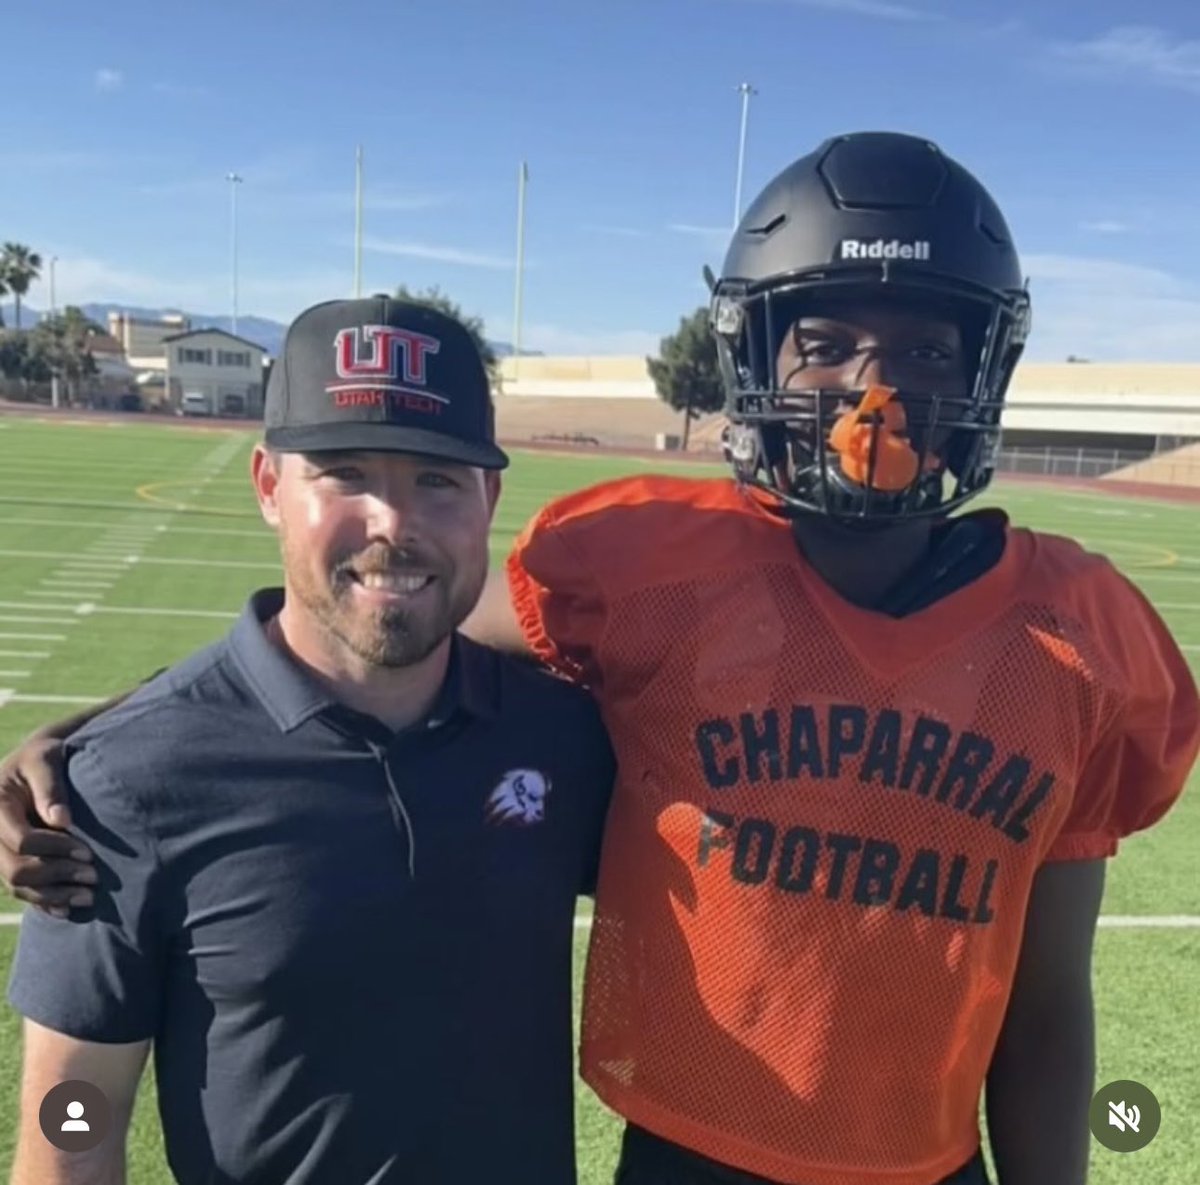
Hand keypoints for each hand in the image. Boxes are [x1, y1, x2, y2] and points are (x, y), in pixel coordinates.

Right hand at [0, 735, 95, 917]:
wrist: (34, 764)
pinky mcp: (9, 862)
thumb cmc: (43, 757)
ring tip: (89, 897)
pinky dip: (43, 903)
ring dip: (53, 895)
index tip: (88, 851)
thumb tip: (62, 820)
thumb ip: (50, 786)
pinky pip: (20, 891)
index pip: (21, 841)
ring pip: (17, 886)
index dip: (55, 849)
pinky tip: (67, 910)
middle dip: (57, 875)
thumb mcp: (46, 758)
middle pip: (16, 869)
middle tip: (94, 876)